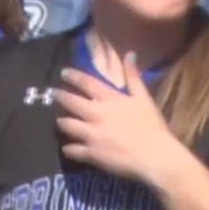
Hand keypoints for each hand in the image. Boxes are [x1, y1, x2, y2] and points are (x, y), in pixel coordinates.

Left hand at [55, 52, 177, 187]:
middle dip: (60, 97)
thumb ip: (134, 77)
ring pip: (66, 125)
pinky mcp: (90, 153)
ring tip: (61, 122)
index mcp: (110, 100)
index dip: (74, 76)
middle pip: (71, 102)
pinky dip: (69, 149)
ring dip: (62, 122)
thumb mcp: (144, 98)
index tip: (63, 73)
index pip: (87, 83)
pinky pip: (71, 150)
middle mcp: (96, 114)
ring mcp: (91, 134)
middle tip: (54, 95)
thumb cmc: (152, 126)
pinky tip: (68, 148)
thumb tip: (129, 54)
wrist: (154, 155)